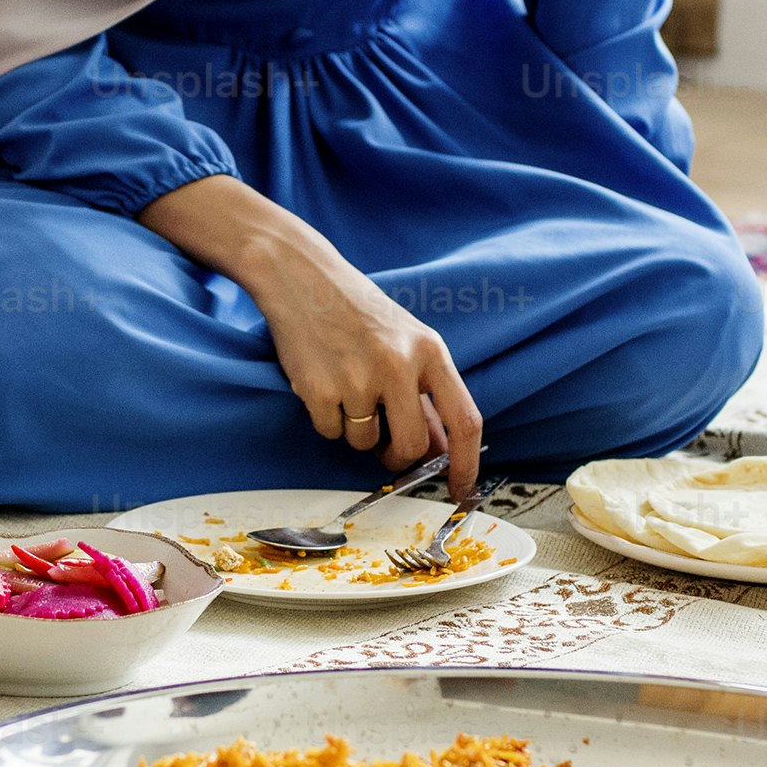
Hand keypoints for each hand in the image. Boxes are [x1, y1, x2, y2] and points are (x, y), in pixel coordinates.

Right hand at [140, 175, 482, 497]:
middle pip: (413, 445)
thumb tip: (442, 453)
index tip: (461, 490)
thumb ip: (425, 393)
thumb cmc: (358, 311)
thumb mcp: (405, 341)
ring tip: (345, 388)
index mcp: (430, 351)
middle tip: (385, 446)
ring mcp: (357, 377)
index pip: (464, 420)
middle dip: (398, 457)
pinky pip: (330, 433)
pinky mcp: (318, 388)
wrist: (300, 276)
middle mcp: (398, 364)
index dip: (466, 465)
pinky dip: (326, 419)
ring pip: (365, 443)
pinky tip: (322, 383)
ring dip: (356, 431)